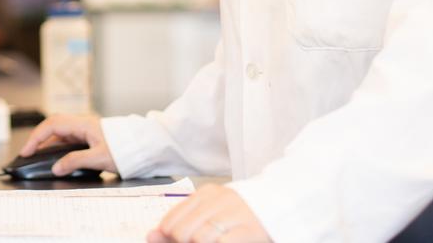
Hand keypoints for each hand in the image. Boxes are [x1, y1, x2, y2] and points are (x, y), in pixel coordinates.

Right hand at [17, 113, 116, 174]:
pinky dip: (58, 147)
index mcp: (83, 124)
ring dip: (47, 143)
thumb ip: (75, 162)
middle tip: (27, 153)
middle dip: (38, 138)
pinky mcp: (90, 137)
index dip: (36, 137)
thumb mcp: (99, 159)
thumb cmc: (125, 150)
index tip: (26, 151)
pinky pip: (68, 139)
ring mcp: (86, 130)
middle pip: (54, 126)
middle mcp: (83, 124)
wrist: (143, 147)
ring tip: (37, 157)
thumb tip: (55, 168)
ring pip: (61, 133)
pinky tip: (55, 157)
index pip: (52, 125)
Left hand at [148, 184, 269, 242]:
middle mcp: (219, 200)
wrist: (282, 206)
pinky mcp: (249, 230)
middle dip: (184, 242)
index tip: (177, 239)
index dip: (169, 236)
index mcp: (206, 194)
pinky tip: (222, 241)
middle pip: (182, 231)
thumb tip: (149, 236)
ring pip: (199, 237)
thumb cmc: (241, 216)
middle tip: (197, 241)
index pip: (172, 219)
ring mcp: (235, 214)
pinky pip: (220, 242)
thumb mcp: (210, 215)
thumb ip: (179, 225)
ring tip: (213, 240)